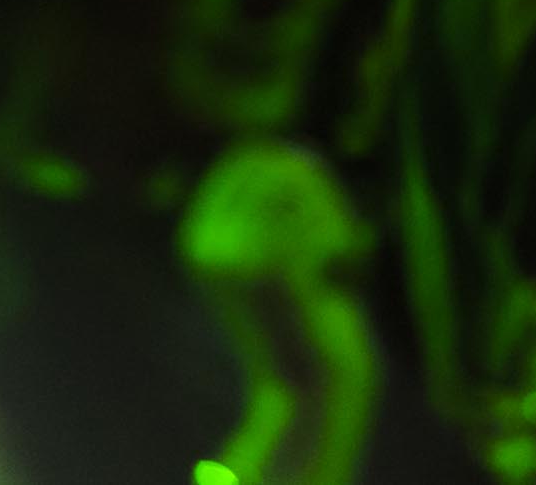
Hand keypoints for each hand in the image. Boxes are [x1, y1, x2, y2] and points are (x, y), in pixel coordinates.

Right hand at [179, 140, 379, 484]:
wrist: (309, 385)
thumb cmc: (302, 311)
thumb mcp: (272, 251)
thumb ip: (273, 200)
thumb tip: (290, 150)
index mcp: (196, 239)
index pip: (250, 156)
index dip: (296, 172)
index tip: (314, 216)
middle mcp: (204, 244)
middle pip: (279, 163)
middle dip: (316, 191)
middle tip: (328, 242)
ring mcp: (234, 254)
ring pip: (303, 183)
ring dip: (330, 212)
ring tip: (330, 260)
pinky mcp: (272, 264)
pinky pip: (321, 212)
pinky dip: (340, 233)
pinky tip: (332, 276)